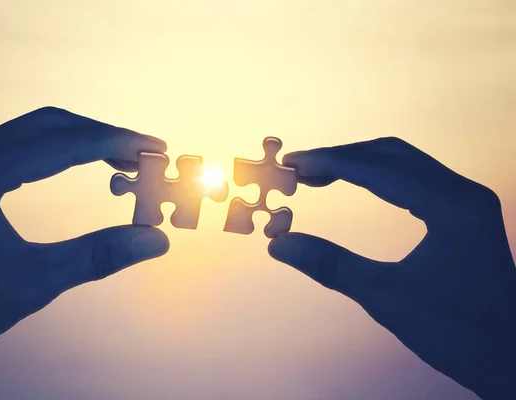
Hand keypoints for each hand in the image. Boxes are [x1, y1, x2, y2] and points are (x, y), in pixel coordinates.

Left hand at [0, 107, 169, 376]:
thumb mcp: (32, 283)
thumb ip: (97, 255)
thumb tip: (155, 241)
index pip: (61, 144)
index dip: (115, 143)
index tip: (154, 148)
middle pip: (49, 124)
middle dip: (102, 135)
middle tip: (144, 153)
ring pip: (33, 132)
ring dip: (82, 140)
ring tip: (123, 161)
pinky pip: (18, 147)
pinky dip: (57, 151)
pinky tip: (81, 165)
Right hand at [268, 137, 515, 398]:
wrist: (509, 358)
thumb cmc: (456, 333)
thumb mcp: (386, 298)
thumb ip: (331, 265)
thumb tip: (280, 245)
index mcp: (451, 208)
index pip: (379, 169)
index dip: (330, 162)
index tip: (293, 162)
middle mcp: (464, 193)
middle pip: (391, 154)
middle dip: (341, 157)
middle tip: (298, 167)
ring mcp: (468, 200)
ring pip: (404, 163)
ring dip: (359, 163)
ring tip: (317, 174)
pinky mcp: (466, 211)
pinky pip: (416, 178)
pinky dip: (379, 176)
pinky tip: (356, 184)